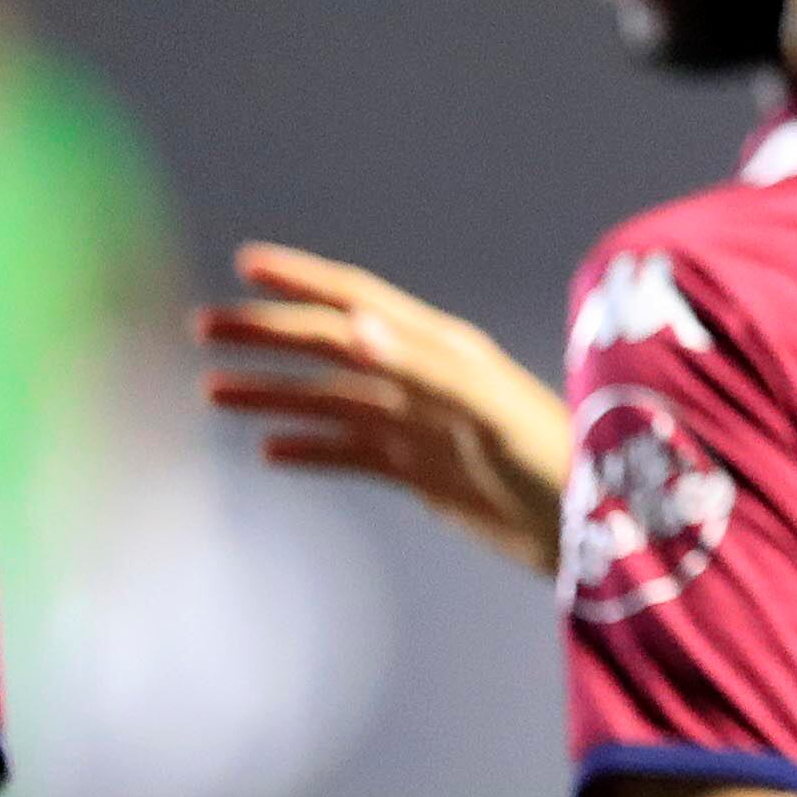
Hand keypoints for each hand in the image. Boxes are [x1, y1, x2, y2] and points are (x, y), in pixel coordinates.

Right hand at [196, 245, 570, 573]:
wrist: (595, 533)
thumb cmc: (557, 463)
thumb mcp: (490, 411)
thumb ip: (423, 369)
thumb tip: (353, 327)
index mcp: (445, 352)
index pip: (361, 301)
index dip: (306, 282)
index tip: (248, 263)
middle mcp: (429, 381)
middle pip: (334, 347)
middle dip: (270, 337)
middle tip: (201, 330)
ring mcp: (425, 428)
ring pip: (334, 401)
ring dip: (276, 393)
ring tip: (212, 392)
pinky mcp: (427, 474)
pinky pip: (355, 454)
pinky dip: (312, 449)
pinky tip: (270, 452)